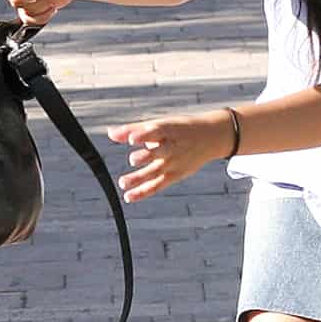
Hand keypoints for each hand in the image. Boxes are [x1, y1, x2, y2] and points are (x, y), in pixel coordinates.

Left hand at [109, 110, 233, 202]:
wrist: (209, 138)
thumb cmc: (178, 129)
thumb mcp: (159, 125)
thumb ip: (133, 129)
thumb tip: (110, 133)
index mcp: (168, 130)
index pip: (155, 132)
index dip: (143, 135)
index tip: (131, 138)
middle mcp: (172, 147)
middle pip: (159, 152)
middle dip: (146, 156)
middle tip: (132, 159)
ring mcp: (174, 163)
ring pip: (157, 172)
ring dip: (140, 178)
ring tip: (123, 183)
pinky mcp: (175, 175)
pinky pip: (158, 185)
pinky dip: (144, 192)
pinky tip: (129, 196)